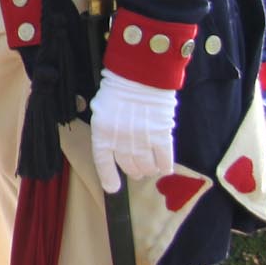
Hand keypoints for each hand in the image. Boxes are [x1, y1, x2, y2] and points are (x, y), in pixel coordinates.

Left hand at [88, 71, 178, 192]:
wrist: (140, 76)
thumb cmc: (117, 88)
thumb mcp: (101, 108)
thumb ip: (105, 127)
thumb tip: (109, 143)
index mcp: (102, 133)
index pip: (103, 163)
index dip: (108, 177)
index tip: (112, 188)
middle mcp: (121, 141)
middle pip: (127, 166)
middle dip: (132, 171)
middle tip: (136, 170)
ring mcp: (142, 140)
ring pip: (145, 166)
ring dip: (147, 170)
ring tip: (149, 168)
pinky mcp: (161, 136)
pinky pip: (164, 159)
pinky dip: (164, 166)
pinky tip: (164, 168)